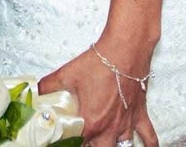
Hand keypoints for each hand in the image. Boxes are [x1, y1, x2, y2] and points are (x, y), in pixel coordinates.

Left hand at [39, 42, 156, 146]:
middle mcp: (110, 128)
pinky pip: (148, 137)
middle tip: (84, 141)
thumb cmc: (99, 62)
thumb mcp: (67, 74)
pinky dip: (149, 145)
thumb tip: (36, 91)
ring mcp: (126, 124)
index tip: (64, 140)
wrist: (125, 49)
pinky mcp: (139, 115)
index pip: (77, 144)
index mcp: (91, 123)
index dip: (69, 142)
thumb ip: (48, 86)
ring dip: (112, 146)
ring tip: (105, 143)